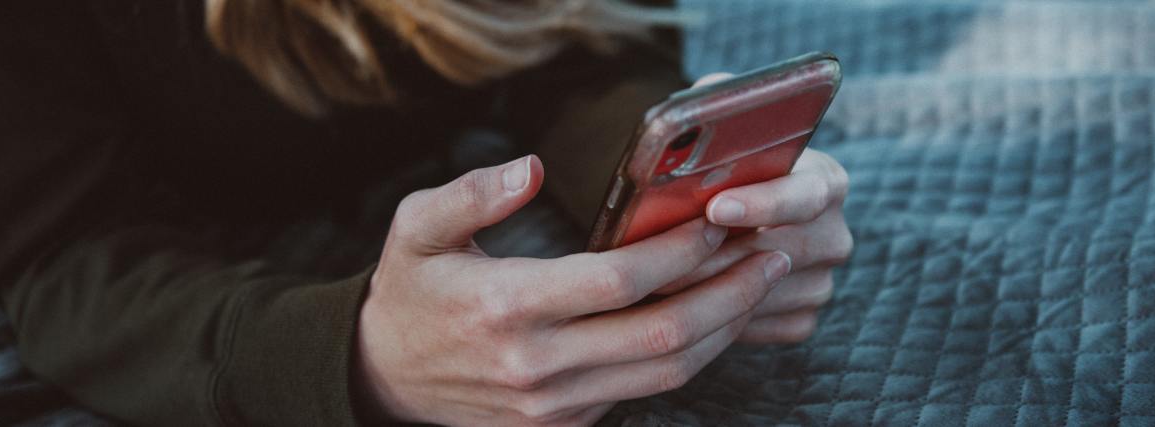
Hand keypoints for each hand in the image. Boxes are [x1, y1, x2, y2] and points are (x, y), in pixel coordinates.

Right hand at [356, 155, 791, 425]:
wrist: (384, 379)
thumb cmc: (410, 292)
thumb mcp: (414, 229)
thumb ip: (470, 193)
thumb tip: (531, 168)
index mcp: (505, 306)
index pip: (619, 281)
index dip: (679, 250)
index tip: (716, 219)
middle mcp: (536, 364)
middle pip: (662, 336)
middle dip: (730, 293)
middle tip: (771, 254)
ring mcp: (553, 403)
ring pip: (665, 373)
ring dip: (723, 328)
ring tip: (759, 284)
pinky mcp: (563, 423)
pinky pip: (643, 392)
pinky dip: (688, 355)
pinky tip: (710, 316)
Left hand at [663, 73, 853, 344]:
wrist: (725, 219)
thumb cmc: (720, 168)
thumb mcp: (725, 130)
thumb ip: (722, 104)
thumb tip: (710, 92)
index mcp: (826, 181)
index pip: (808, 193)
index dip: (762, 202)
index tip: (715, 207)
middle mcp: (834, 234)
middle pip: (778, 252)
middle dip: (712, 256)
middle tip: (657, 258)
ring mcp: (821, 281)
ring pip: (759, 294)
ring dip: (702, 290)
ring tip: (649, 280)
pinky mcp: (800, 318)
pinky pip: (755, 325)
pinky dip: (713, 317)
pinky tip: (674, 302)